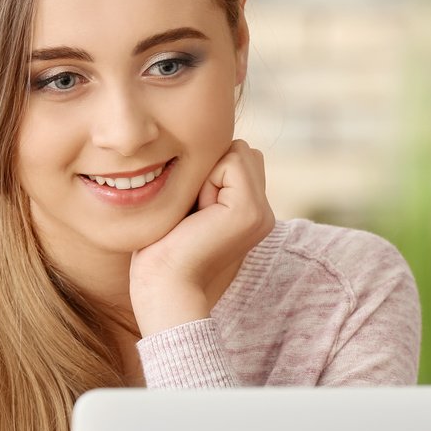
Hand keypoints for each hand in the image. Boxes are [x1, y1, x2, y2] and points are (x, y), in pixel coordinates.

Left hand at [129, 140, 274, 335]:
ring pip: (239, 152)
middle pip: (243, 151)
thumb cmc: (165, 248)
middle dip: (213, 169)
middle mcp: (265, 213)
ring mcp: (262, 213)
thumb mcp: (193, 206)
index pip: (240, 158)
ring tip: (198, 213)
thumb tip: (214, 146)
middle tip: (196, 212)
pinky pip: (231, 162)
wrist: (165, 284)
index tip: (195, 212)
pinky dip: (208, 181)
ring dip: (209, 175)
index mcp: (253, 213)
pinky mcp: (250, 211)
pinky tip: (200, 215)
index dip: (210, 173)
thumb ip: (212, 181)